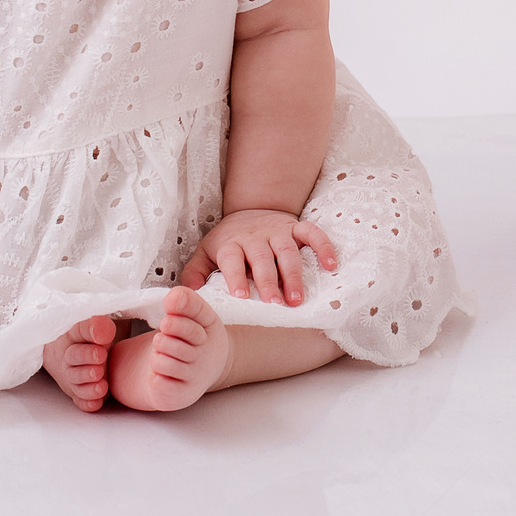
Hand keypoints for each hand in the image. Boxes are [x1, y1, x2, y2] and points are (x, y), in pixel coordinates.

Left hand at [178, 209, 337, 306]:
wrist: (250, 210)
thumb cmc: (228, 241)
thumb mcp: (206, 253)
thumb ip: (195, 273)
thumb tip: (185, 294)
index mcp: (231, 244)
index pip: (232, 259)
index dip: (236, 276)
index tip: (240, 296)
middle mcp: (254, 236)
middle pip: (262, 258)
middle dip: (269, 281)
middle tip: (276, 305)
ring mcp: (277, 230)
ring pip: (287, 250)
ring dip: (294, 273)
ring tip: (298, 298)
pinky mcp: (295, 226)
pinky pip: (312, 233)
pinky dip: (322, 246)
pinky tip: (330, 265)